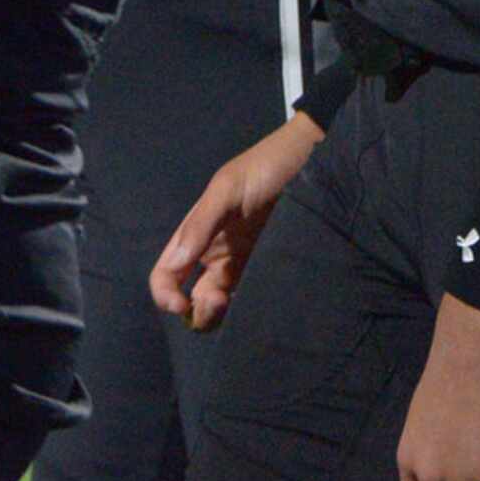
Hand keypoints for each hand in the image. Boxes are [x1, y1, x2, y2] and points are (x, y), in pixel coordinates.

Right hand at [149, 111, 322, 329]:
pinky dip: (248, 312)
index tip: (180, 305)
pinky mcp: (270, 274)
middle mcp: (215, 255)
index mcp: (197, 235)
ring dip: (220, 316)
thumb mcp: (227, 188)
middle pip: (191, 299)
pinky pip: (251, 302)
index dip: (165, 294)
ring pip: (220, 308)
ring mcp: (243, 267)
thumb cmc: (264, 169)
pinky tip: (258, 306)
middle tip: (219, 300)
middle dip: (197, 311)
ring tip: (235, 303)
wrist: (314, 164)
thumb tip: (176, 264)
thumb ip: (200, 224)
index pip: (167, 274)